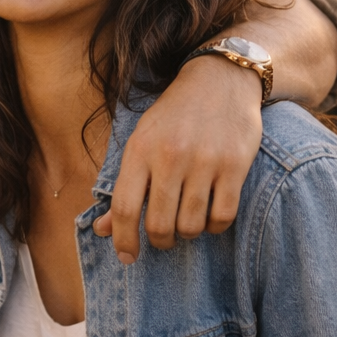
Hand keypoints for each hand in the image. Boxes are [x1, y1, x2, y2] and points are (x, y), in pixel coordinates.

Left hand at [93, 56, 261, 262]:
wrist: (220, 79)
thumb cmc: (175, 115)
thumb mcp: (142, 141)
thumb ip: (124, 187)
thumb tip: (101, 230)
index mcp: (140, 150)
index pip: (124, 208)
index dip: (123, 239)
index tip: (127, 257)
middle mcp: (170, 157)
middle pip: (159, 224)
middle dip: (160, 241)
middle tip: (163, 238)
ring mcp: (204, 162)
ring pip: (191, 226)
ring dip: (187, 233)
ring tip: (187, 222)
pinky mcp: (234, 166)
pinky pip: (222, 217)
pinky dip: (214, 226)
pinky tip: (210, 215)